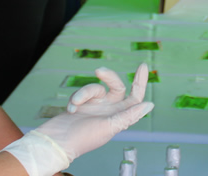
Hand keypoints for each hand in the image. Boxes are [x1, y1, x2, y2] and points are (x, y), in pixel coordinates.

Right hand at [2, 64, 153, 175]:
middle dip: (108, 77)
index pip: (135, 97)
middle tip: (99, 71)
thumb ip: (129, 115)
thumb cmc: (83, 138)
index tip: (143, 65)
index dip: (140, 82)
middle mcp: (109, 110)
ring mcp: (95, 107)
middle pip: (116, 86)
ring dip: (84, 93)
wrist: (57, 141)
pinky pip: (81, 93)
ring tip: (75, 104)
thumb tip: (150, 105)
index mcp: (119, 117)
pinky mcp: (81, 105)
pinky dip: (75, 99)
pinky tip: (70, 110)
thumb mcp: (109, 126)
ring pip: (95, 88)